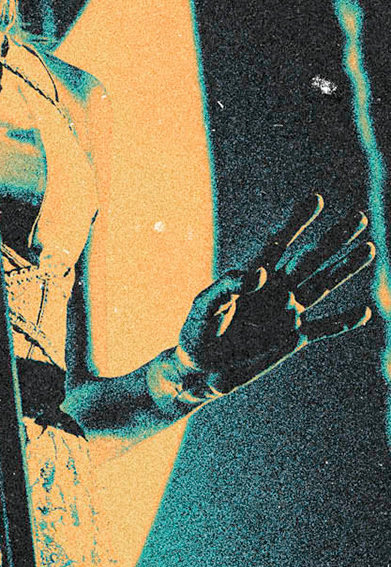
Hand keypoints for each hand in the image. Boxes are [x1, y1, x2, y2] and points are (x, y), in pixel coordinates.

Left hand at [157, 193, 375, 408]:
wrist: (200, 367)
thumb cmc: (198, 330)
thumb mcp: (205, 305)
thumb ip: (228, 286)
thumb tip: (260, 274)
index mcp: (253, 278)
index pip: (278, 243)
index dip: (296, 222)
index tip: (315, 199)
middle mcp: (276, 290)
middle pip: (310, 259)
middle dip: (333, 239)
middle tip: (358, 217)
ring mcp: (287, 313)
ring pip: (323, 285)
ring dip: (345, 268)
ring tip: (369, 248)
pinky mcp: (293, 339)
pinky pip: (324, 328)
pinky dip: (343, 322)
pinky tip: (365, 312)